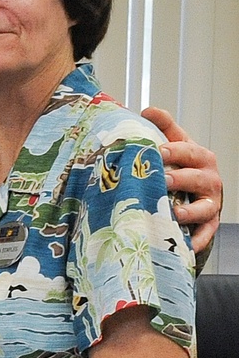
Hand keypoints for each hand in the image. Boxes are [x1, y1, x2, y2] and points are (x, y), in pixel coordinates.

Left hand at [141, 108, 222, 253]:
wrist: (195, 192)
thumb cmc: (181, 166)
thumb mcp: (174, 144)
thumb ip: (164, 127)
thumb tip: (148, 110)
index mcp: (200, 157)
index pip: (189, 151)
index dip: (175, 150)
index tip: (158, 151)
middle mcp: (209, 179)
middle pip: (198, 178)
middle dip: (181, 179)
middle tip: (163, 180)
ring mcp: (210, 203)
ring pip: (205, 207)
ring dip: (190, 211)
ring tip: (176, 213)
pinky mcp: (208, 224)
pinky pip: (205, 234)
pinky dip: (196, 241)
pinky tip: (185, 247)